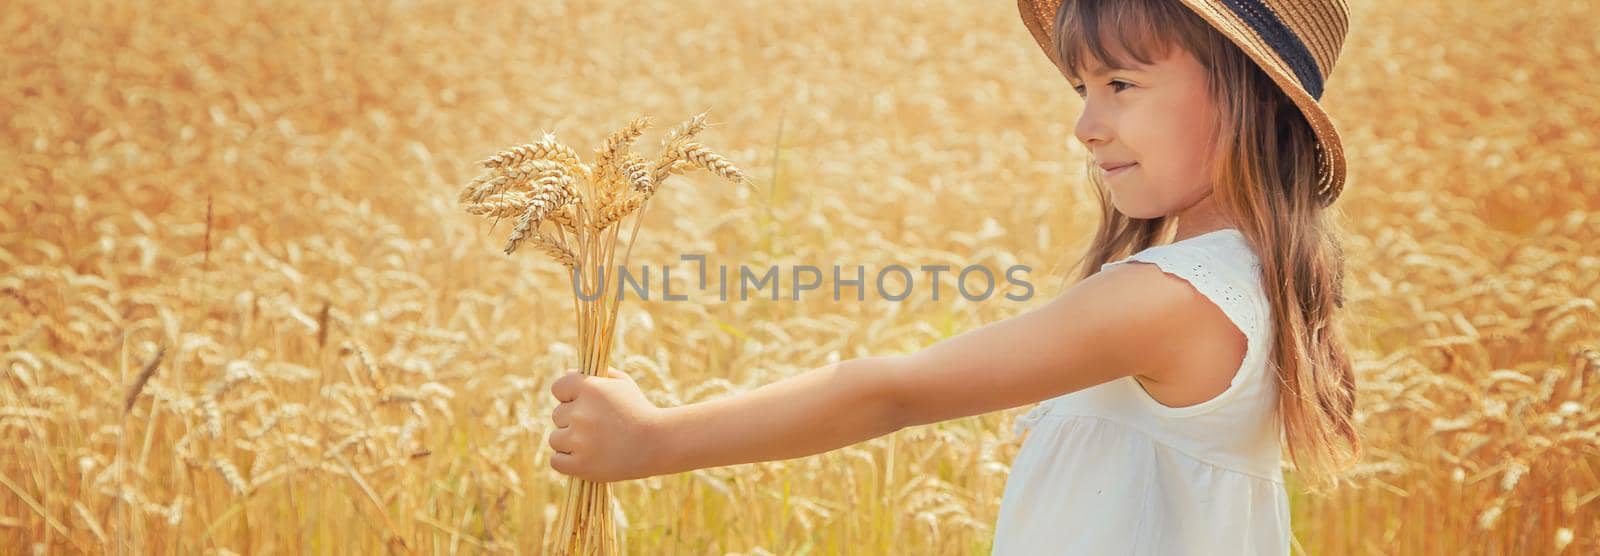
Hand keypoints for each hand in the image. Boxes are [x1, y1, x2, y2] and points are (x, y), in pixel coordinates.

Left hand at [547, 367, 668, 481]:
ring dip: (568, 441)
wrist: (659, 443)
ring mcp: (579, 440)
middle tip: (596, 426)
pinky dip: (567, 461)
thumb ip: (595, 376)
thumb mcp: (623, 384)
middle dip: (572, 420)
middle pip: (557, 415)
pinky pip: (556, 461)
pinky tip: (584, 458)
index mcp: (589, 388)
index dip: (569, 396)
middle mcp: (580, 412)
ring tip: (592, 443)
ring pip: (555, 439)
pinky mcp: (580, 465)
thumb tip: (567, 374)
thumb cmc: (640, 410)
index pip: (558, 388)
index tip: (582, 404)